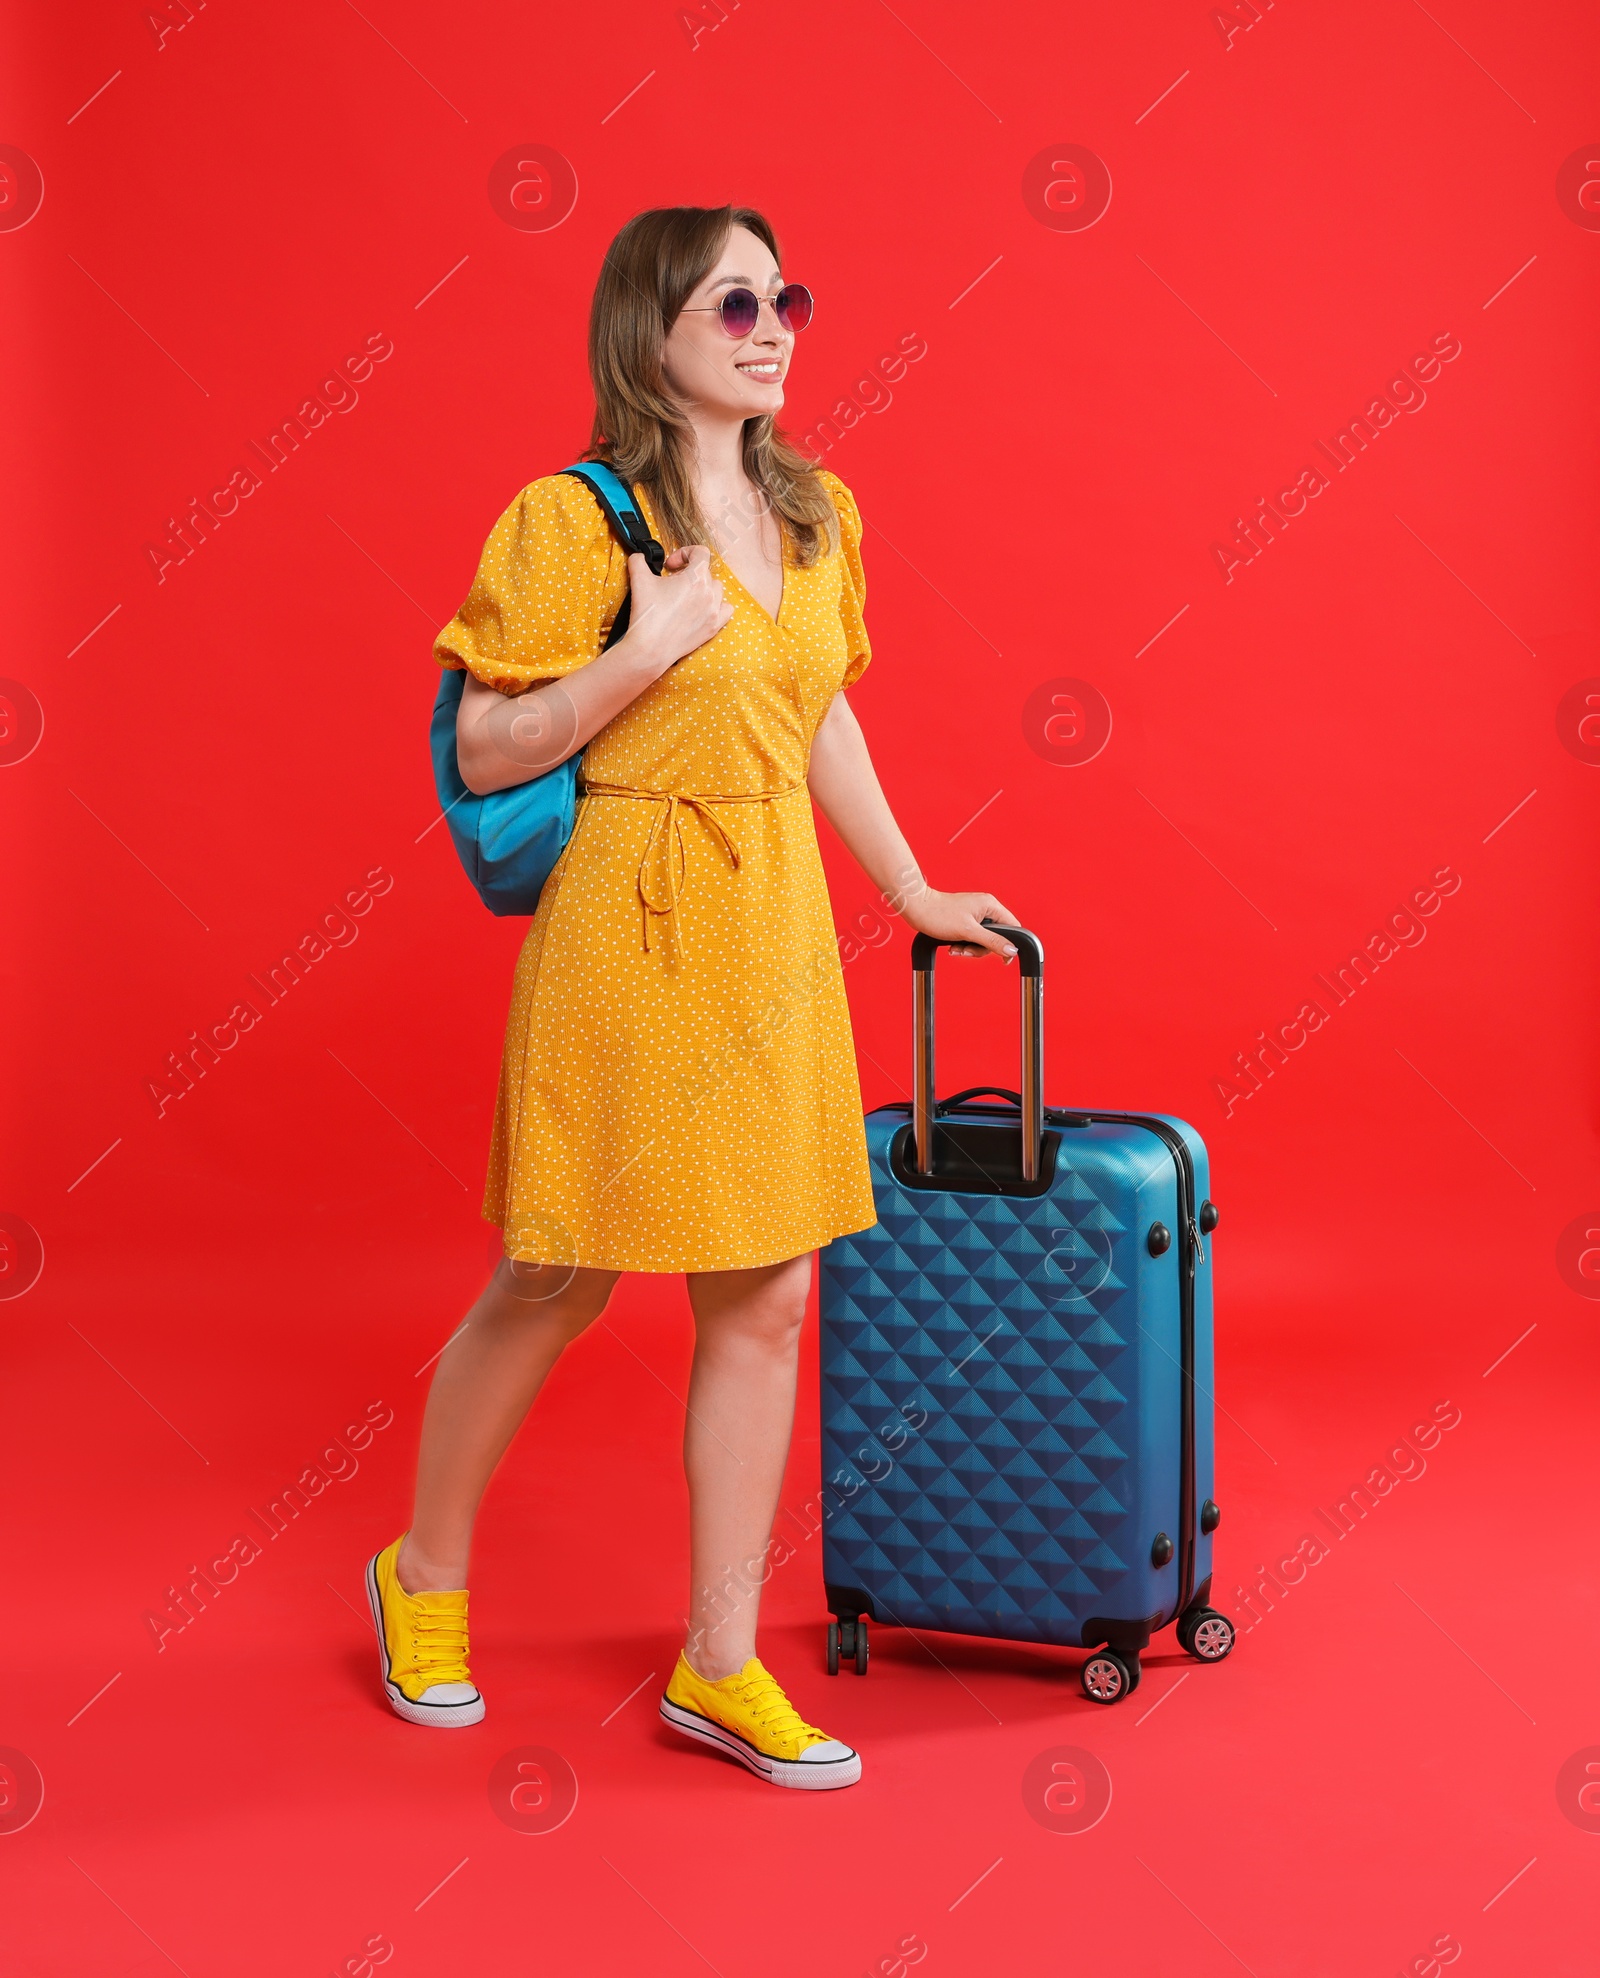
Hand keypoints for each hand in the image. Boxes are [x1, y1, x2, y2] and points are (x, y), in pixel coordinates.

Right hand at [623, 544, 732, 676]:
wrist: (650, 648)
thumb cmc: (647, 615)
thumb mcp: (639, 580)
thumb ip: (639, 561)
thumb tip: (639, 557)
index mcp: (696, 577)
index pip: (701, 552)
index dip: (684, 553)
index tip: (671, 565)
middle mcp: (709, 593)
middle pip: (705, 572)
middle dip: (688, 573)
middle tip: (671, 583)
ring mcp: (714, 611)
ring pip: (717, 589)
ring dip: (703, 587)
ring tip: (686, 595)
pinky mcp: (713, 627)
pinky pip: (726, 609)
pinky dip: (717, 605)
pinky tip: (703, 607)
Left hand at [899, 888, 1020, 959]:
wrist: (917, 909)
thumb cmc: (939, 915)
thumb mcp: (969, 932)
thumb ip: (992, 941)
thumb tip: (1011, 950)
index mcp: (991, 905)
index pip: (1013, 927)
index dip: (1010, 944)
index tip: (1003, 959)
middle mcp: (985, 908)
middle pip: (997, 936)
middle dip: (982, 948)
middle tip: (967, 951)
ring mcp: (975, 914)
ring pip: (983, 939)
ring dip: (971, 948)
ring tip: (957, 949)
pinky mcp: (965, 920)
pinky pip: (972, 937)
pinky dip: (964, 944)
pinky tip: (953, 946)